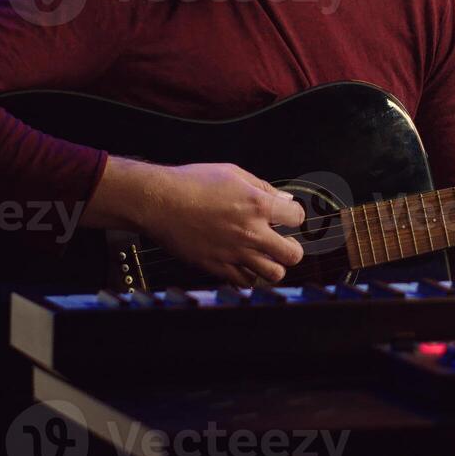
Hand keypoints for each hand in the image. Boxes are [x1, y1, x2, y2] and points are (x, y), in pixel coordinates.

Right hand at [88, 156, 306, 285]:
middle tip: (282, 242)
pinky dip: (249, 275)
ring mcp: (234, 253)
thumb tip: (283, 198)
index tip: (286, 216)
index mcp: (257, 205)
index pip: (297, 217)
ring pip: (273, 274)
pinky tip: (243, 263)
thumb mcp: (232, 173)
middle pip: (293, 255)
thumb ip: (262, 187)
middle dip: (292, 248)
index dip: (294, 215)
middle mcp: (250, 232)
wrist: (158, 201)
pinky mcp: (216, 266)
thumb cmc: (191, 183)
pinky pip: (244, 282)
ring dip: (273, 265)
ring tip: (265, 256)